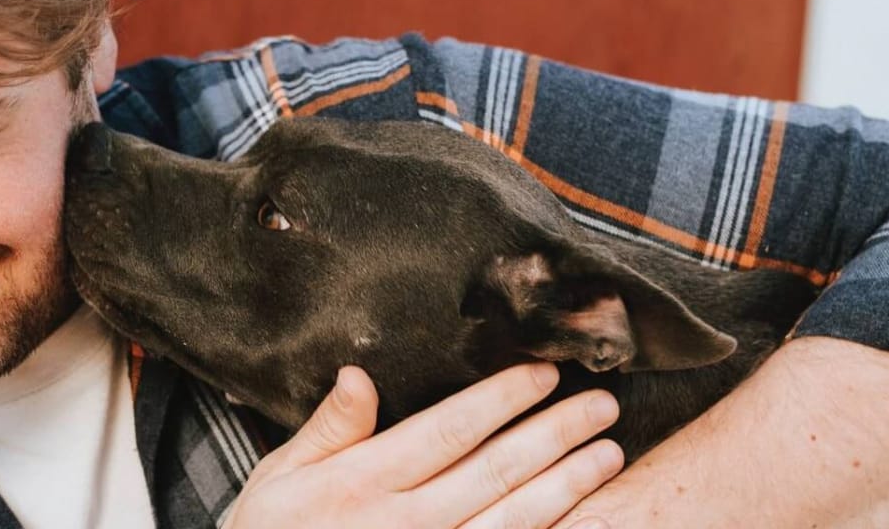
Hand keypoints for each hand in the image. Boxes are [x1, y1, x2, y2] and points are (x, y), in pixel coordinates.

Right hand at [223, 364, 622, 528]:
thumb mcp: (280, 479)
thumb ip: (328, 428)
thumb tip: (359, 374)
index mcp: (363, 484)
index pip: (449, 431)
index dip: (501, 400)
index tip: (543, 374)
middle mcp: (404, 524)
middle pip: (495, 472)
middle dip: (555, 434)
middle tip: (601, 404)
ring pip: (514, 520)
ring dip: (567, 486)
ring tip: (608, 454)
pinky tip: (584, 520)